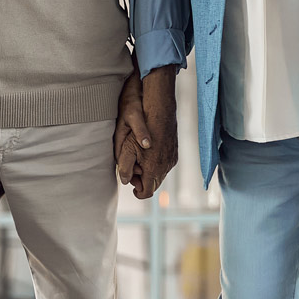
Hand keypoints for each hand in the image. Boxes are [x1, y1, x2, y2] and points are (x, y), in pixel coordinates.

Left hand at [115, 68, 177, 199]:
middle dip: (141, 179)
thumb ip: (124, 166)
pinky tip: (147, 150)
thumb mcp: (125, 146)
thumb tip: (124, 180)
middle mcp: (166, 166)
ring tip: (137, 156)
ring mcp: (172, 159)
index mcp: (153, 168)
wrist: (160, 106)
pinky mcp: (175, 152)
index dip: (136, 191)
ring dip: (147, 170)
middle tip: (130, 166)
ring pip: (159, 174)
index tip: (130, 183)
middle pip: (153, 184)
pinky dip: (155, 162)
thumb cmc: (140, 124)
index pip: (146, 192)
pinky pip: (164, 164)